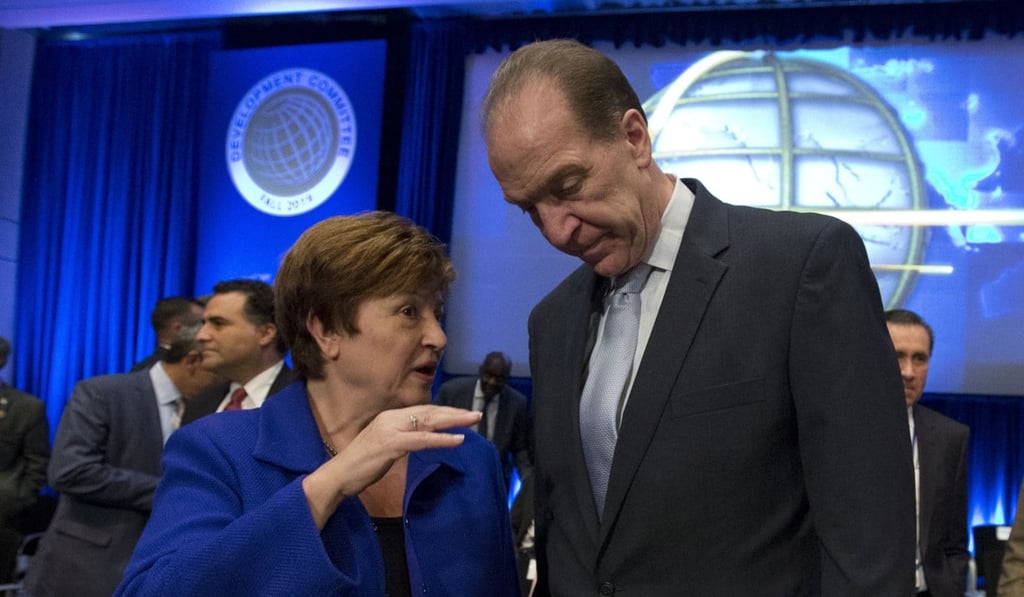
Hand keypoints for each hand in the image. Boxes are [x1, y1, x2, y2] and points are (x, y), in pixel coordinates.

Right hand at [302, 405, 480, 526]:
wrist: (339, 475)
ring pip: (428, 422)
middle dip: (454, 413)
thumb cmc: (362, 464)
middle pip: (429, 412)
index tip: (464, 414)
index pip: (423, 410)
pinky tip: (458, 439)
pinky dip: (441, 439)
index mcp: (390, 417)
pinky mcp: (390, 444)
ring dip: (453, 421)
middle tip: (476, 415)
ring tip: (473, 422)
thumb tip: (422, 436)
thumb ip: (402, 438)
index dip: (445, 411)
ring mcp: (390, 430)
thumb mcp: (385, 446)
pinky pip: (421, 440)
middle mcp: (391, 418)